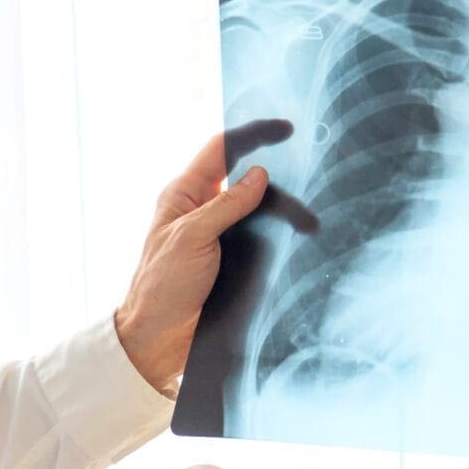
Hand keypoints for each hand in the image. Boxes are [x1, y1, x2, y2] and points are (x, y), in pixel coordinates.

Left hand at [112, 120, 291, 389]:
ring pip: (260, 212)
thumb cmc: (162, 285)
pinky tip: (301, 243)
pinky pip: (262, 239)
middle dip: (280, 180)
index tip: (284, 129)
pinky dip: (282, 238)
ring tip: (310, 226)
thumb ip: (227, 205)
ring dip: (285, 215)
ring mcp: (220, 236)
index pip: (222, 149)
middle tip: (310, 182)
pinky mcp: (232, 261)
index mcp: (186, 194)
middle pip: (248, 179)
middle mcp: (204, 209)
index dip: (252, 133)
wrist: (157, 339)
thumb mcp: (193, 238)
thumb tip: (260, 175)